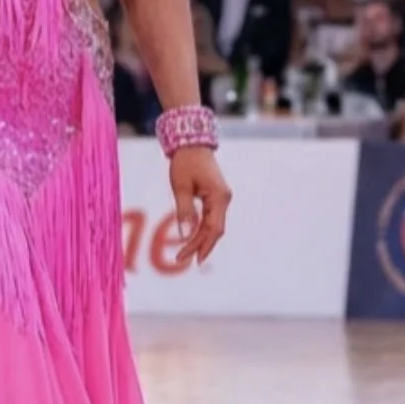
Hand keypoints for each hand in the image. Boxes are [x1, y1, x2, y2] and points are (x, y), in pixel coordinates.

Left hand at [169, 146, 231, 271]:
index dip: (202, 246)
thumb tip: (184, 235)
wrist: (192, 143)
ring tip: (185, 254)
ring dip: (200, 240)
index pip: (213, 229)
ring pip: (213, 226)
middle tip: (181, 260)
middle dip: (200, 246)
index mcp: (219, 197)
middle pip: (215, 230)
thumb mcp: (180, 187)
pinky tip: (193, 240)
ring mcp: (221, 198)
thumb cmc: (185, 163)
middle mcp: (224, 199)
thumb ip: (184, 211)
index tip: (189, 259)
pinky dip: (202, 230)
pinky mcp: (216, 197)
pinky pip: (211, 218)